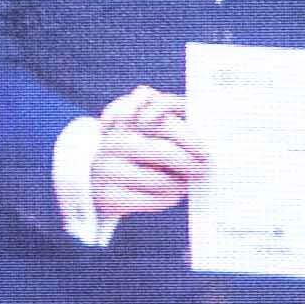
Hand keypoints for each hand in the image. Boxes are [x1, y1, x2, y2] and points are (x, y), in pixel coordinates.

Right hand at [85, 86, 205, 223]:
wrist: (98, 180)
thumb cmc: (135, 150)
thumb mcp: (143, 125)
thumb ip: (163, 109)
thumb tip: (171, 103)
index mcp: (124, 121)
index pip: (163, 123)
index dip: (190, 138)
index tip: (206, 152)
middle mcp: (113, 143)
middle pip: (166, 152)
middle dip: (191, 164)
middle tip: (202, 170)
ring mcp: (108, 170)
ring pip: (162, 181)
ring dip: (181, 185)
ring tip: (183, 183)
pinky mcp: (110, 197)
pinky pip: (153, 200)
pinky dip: (168, 199)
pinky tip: (169, 194)